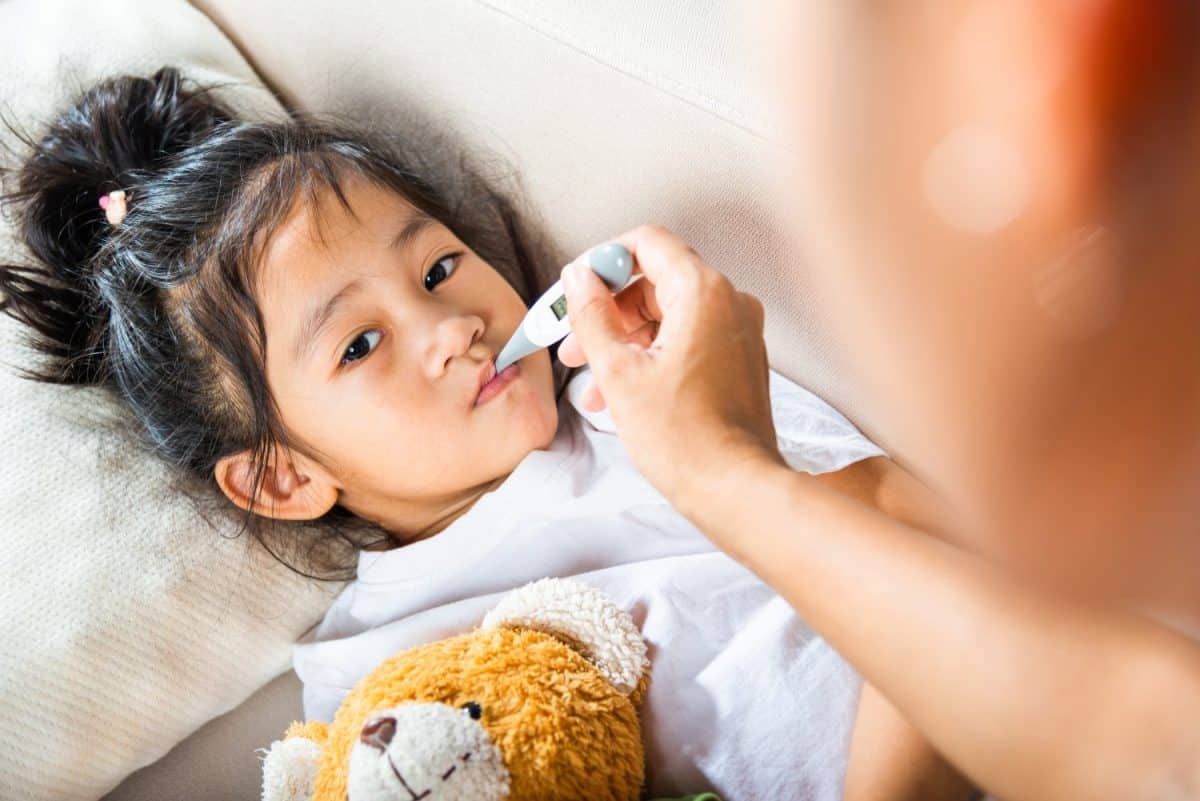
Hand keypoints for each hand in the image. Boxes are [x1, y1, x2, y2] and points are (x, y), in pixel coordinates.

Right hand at [558, 225, 784, 512]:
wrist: (734, 488)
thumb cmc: (685, 439)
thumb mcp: (619, 372)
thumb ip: (592, 316)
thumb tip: (579, 279)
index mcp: (703, 292)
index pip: (647, 243)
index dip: (604, 260)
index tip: (577, 289)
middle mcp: (729, 303)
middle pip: (655, 280)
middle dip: (608, 311)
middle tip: (574, 344)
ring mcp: (738, 332)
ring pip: (668, 314)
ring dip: (624, 340)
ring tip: (593, 381)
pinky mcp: (738, 360)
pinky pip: (687, 339)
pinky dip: (651, 356)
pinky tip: (621, 393)